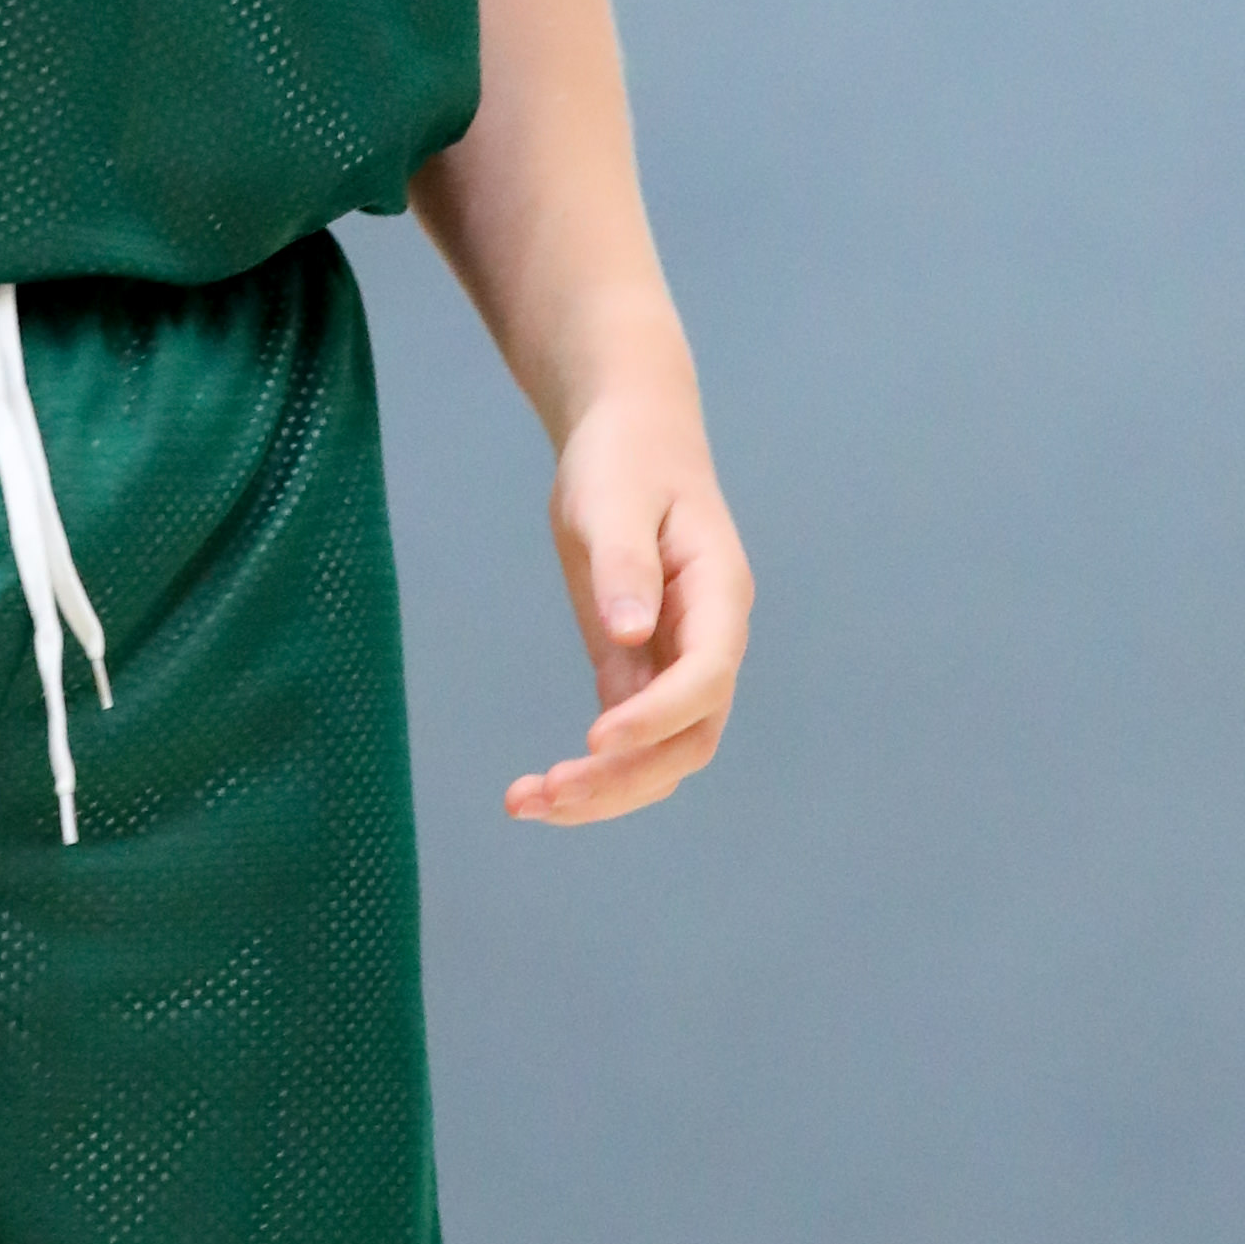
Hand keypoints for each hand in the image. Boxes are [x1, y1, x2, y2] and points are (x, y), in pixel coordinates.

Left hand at [506, 390, 752, 824]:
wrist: (628, 439)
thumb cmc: (625, 459)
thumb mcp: (614, 497)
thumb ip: (625, 563)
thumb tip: (632, 632)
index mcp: (718, 594)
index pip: (706, 676)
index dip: (658, 714)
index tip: (596, 737)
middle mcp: (708, 641)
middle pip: (690, 738)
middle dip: (626, 777)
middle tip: (547, 793)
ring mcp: (675, 662)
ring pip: (660, 754)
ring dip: (604, 790)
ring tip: (526, 804)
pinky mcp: (637, 668)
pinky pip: (626, 738)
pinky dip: (589, 771)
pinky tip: (535, 789)